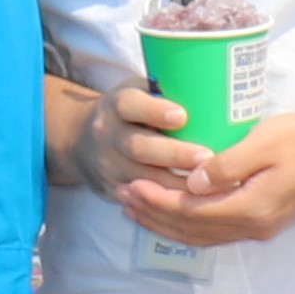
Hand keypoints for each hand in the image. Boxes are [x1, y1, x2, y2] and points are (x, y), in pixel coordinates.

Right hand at [68, 77, 206, 207]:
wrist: (79, 140)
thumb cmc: (128, 113)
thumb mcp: (138, 93)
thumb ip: (167, 93)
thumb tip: (214, 90)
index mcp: (116, 105)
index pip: (131, 105)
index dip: (155, 112)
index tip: (182, 116)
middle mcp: (108, 135)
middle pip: (139, 147)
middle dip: (174, 154)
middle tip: (206, 157)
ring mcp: (108, 165)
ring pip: (144, 180)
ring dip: (177, 184)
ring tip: (209, 184)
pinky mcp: (112, 189)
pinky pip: (142, 201)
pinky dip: (168, 203)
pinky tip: (194, 203)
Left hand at [124, 105, 294, 249]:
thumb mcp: (265, 142)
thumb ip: (227, 165)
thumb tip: (192, 182)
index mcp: (252, 209)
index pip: (190, 212)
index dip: (156, 201)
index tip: (129, 184)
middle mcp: (255, 227)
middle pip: (191, 230)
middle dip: (153, 215)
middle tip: (121, 196)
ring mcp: (262, 228)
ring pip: (203, 236)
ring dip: (167, 223)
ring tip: (137, 207)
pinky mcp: (266, 222)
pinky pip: (218, 232)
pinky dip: (189, 225)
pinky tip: (175, 212)